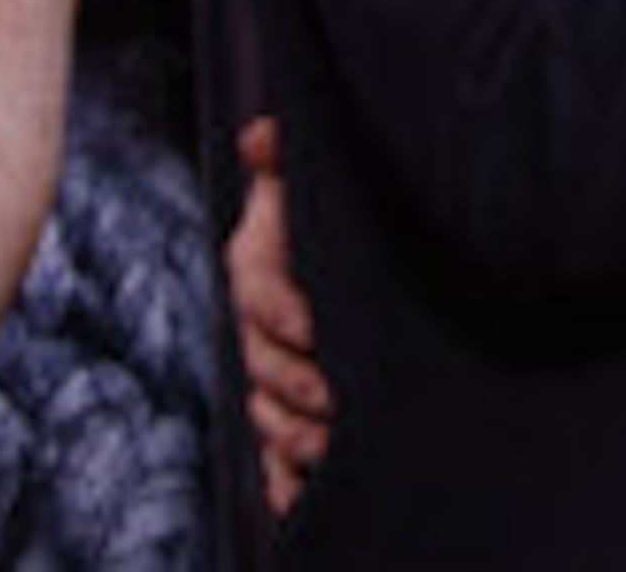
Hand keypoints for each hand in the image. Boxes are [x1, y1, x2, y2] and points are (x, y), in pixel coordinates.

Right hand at [226, 115, 332, 515]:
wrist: (369, 243)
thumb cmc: (347, 204)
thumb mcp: (324, 178)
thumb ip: (294, 157)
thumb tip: (263, 134)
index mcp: (263, 262)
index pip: (256, 290)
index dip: (283, 312)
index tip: (318, 327)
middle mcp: (263, 322)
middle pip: (261, 360)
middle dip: (295, 383)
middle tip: (338, 398)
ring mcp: (277, 368)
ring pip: (268, 408)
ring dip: (294, 432)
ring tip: (333, 442)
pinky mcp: (297, 408)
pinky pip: (278, 452)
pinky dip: (288, 476)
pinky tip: (308, 491)